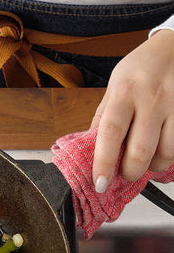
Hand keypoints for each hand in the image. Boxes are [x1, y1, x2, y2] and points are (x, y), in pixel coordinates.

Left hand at [90, 28, 173, 191]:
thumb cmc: (140, 69)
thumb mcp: (114, 87)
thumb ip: (102, 118)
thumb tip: (88, 150)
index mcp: (124, 93)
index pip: (110, 134)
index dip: (103, 163)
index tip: (99, 183)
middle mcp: (151, 99)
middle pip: (140, 150)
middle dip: (130, 172)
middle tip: (125, 174)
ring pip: (166, 152)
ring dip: (153, 167)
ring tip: (145, 162)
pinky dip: (169, 156)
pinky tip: (161, 151)